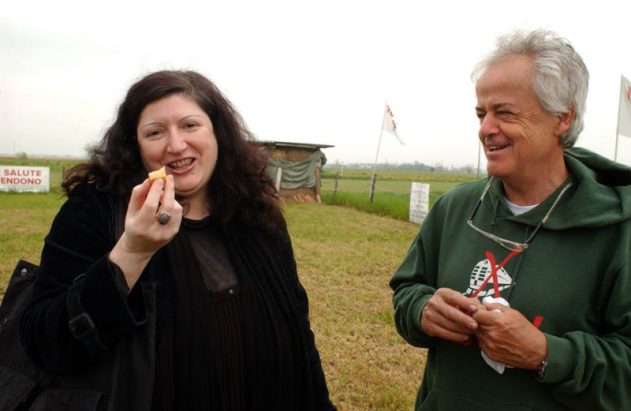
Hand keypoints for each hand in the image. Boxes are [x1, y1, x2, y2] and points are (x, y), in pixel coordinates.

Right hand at [109, 175, 182, 289]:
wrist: (139, 248)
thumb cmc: (133, 225)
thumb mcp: (130, 210)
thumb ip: (138, 194)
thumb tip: (149, 180)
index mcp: (140, 226)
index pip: (150, 206)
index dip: (155, 190)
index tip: (158, 178)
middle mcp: (155, 232)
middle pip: (167, 207)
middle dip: (169, 189)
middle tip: (168, 177)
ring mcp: (166, 234)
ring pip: (175, 209)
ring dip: (170, 197)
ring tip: (163, 192)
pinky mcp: (174, 233)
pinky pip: (178, 214)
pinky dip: (174, 204)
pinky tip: (167, 202)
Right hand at [421, 288, 483, 343]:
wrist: (430, 312)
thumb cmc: (449, 305)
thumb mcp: (455, 299)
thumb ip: (465, 302)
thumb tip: (478, 308)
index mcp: (442, 293)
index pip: (454, 297)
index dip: (465, 303)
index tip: (475, 309)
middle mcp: (434, 303)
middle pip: (450, 312)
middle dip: (464, 320)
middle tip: (475, 325)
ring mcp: (430, 315)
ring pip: (447, 324)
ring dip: (461, 330)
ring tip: (471, 333)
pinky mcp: (429, 326)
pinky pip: (443, 333)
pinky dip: (455, 337)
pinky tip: (464, 338)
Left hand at [473, 303, 546, 368]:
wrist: (536, 352)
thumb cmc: (527, 331)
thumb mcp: (514, 313)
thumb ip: (496, 306)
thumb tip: (484, 304)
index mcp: (497, 321)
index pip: (475, 314)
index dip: (478, 312)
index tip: (482, 312)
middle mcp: (491, 334)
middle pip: (474, 324)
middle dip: (479, 321)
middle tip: (487, 320)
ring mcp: (490, 346)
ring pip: (477, 335)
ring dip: (481, 331)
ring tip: (493, 330)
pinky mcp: (491, 355)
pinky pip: (481, 344)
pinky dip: (485, 340)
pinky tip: (495, 339)